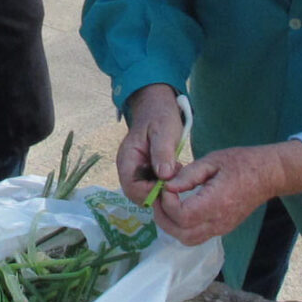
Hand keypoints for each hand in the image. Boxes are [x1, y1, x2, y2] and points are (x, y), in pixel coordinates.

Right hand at [117, 84, 185, 208]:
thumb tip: (164, 176)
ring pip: (145, 193)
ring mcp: (135, 171)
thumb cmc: (160, 117)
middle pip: (137, 195)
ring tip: (174, 172)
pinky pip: (151, 186)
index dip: (150, 192)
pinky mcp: (144, 171)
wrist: (157, 107)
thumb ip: (163, 153)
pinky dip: (163, 184)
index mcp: (127, 159)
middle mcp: (128, 169)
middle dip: (157, 193)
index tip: (169, 185)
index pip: (132, 188)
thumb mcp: (164, 132)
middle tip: (174, 179)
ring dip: (161, 189)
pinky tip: (174, 171)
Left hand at [156, 141, 301, 246]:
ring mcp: (221, 228)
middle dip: (163, 218)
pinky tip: (179, 208)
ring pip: (188, 240)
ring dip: (171, 225)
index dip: (167, 203)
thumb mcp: (213, 160)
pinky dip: (181, 227)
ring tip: (166, 204)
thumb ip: (188, 175)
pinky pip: (196, 236)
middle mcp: (219, 221)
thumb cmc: (242, 163)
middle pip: (182, 234)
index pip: (183, 216)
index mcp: (217, 202)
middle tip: (159, 198)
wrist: (268, 175)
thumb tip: (167, 186)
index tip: (166, 186)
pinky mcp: (222, 229)